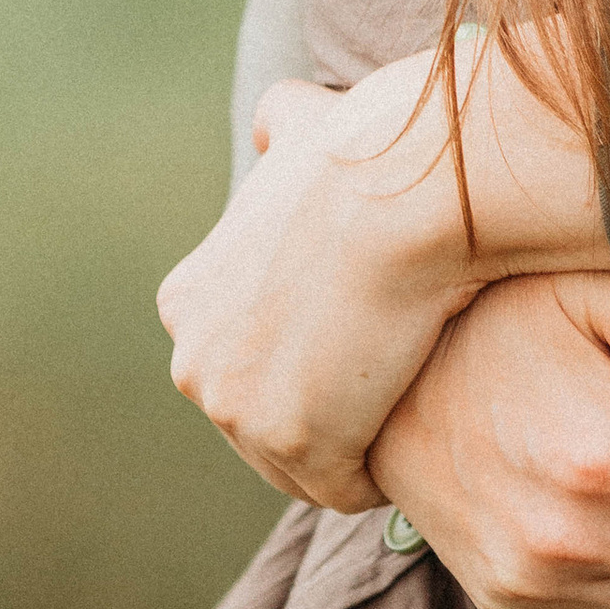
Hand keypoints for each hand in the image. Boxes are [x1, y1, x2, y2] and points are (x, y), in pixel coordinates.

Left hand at [159, 36, 609, 507]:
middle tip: (396, 371)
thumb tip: (274, 121)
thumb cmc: (373, 147)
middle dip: (325, 408)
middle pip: (265, 418)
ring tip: (413, 400)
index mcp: (188, 300)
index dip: (312, 354)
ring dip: (355, 442)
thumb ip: (282, 128)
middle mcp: (194, 361)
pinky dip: (382, 470)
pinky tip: (420, 424)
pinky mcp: (296, 444)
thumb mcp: (306, 124)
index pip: (246, 359)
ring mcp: (238, 411)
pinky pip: (343, 487)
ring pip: (302, 460)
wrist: (407, 184)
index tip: (366, 334)